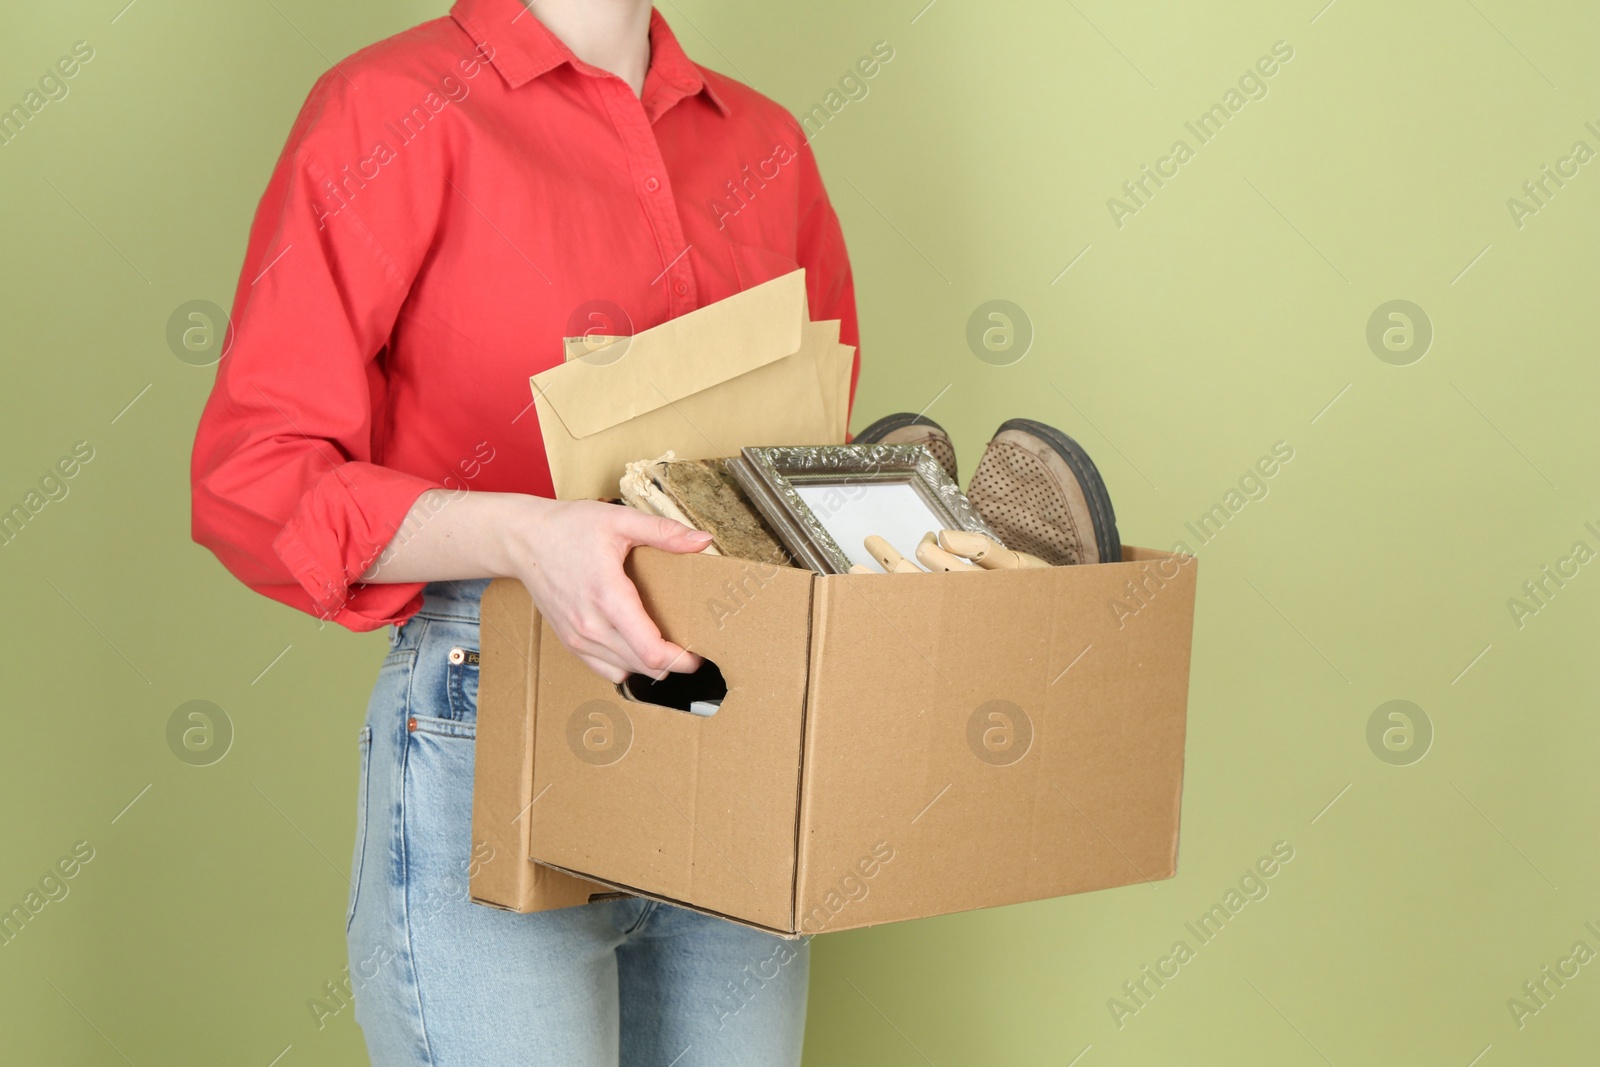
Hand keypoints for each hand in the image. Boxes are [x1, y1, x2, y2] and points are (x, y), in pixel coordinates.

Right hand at [512, 500, 709, 683]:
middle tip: (692, 647)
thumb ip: (663, 532)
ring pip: (626, 671)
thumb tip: (703, 541)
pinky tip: (637, 647)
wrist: (523, 540)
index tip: (700, 653)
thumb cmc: (569, 527)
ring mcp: (578, 637)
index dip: (682, 659)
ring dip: (651, 666)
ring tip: (668, 646)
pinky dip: (627, 665)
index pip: (651, 650)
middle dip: (674, 663)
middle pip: (644, 666)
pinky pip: (606, 670)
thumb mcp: (619, 520)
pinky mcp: (570, 642)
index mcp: (608, 596)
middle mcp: (591, 625)